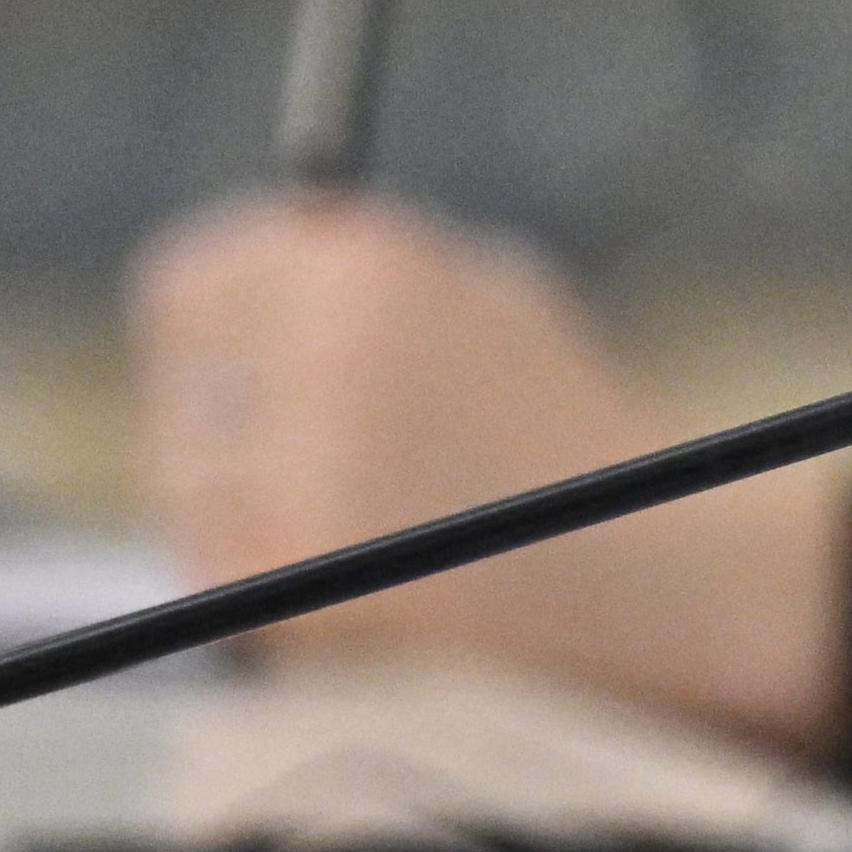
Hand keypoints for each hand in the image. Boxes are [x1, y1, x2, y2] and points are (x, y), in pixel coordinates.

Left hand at [133, 190, 851, 754]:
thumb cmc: (581, 446)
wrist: (668, 570)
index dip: (204, 336)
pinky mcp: (293, 564)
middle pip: (183, 395)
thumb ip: (362, 294)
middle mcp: (320, 344)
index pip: (195, 282)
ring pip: (192, 489)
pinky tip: (361, 590)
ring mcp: (301, 458)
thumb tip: (240, 307)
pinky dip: (270, 587)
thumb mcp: (491, 309)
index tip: (220, 376)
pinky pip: (221, 572)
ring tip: (359, 539)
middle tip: (276, 478)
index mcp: (368, 261)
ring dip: (243, 517)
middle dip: (217, 440)